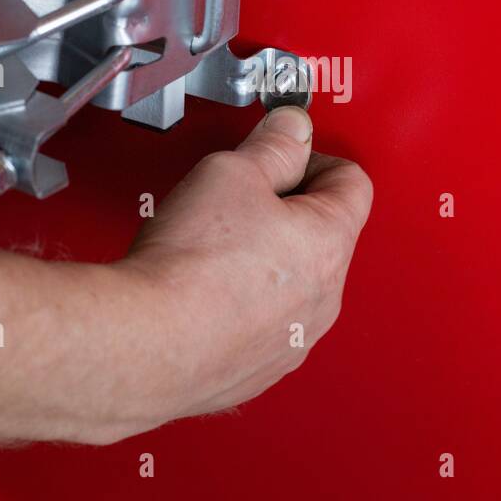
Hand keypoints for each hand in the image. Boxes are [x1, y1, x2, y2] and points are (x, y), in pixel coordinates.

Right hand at [117, 105, 372, 430]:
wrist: (148, 343)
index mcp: (329, 243)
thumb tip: (292, 130)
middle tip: (237, 198)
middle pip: (322, 235)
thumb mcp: (233, 172)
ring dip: (263, 262)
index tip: (281, 155)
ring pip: (292, 284)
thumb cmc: (190, 265)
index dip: (313, 157)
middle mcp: (324, 298)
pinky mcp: (258, 370)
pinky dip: (240, 306)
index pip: (352, 183)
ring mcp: (293, 340)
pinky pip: (262, 325)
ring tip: (212, 247)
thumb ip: (273, 145)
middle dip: (284, 210)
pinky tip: (201, 290)